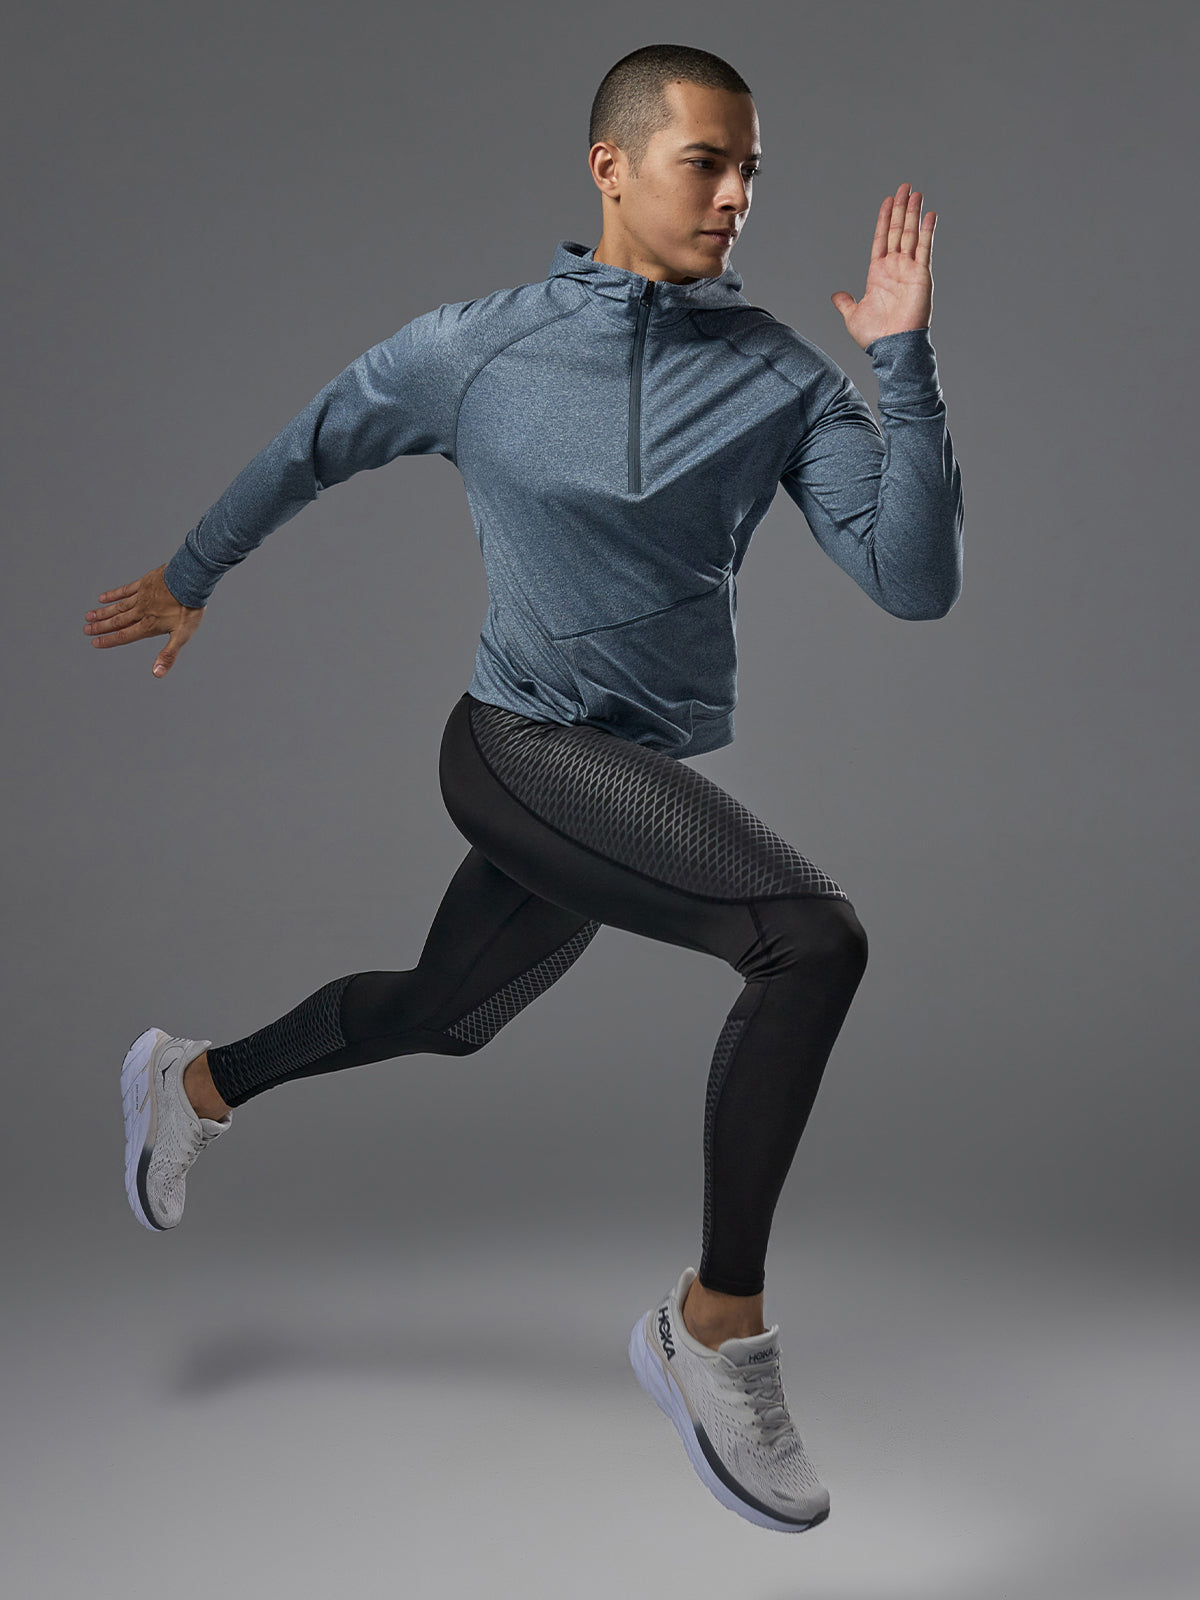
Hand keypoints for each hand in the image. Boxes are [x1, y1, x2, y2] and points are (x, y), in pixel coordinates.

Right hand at [83, 563, 204, 677]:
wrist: (191, 581)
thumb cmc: (189, 608)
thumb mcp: (182, 635)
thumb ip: (168, 654)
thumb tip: (157, 673)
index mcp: (149, 625)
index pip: (124, 635)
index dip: (109, 640)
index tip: (95, 643)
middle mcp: (142, 611)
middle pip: (117, 621)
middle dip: (101, 627)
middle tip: (86, 630)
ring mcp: (141, 597)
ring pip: (118, 607)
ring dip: (103, 612)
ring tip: (89, 616)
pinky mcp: (144, 584)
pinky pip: (125, 590)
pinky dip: (113, 595)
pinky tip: (103, 598)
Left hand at [831, 182, 935, 349]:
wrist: (892, 347)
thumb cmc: (875, 336)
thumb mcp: (853, 316)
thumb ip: (846, 303)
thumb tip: (836, 296)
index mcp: (878, 274)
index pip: (882, 238)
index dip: (884, 219)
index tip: (888, 200)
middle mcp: (895, 268)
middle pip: (897, 231)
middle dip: (901, 209)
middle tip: (904, 187)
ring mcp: (909, 270)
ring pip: (910, 234)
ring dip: (913, 213)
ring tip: (915, 193)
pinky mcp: (922, 275)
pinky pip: (925, 248)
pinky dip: (927, 231)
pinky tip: (929, 214)